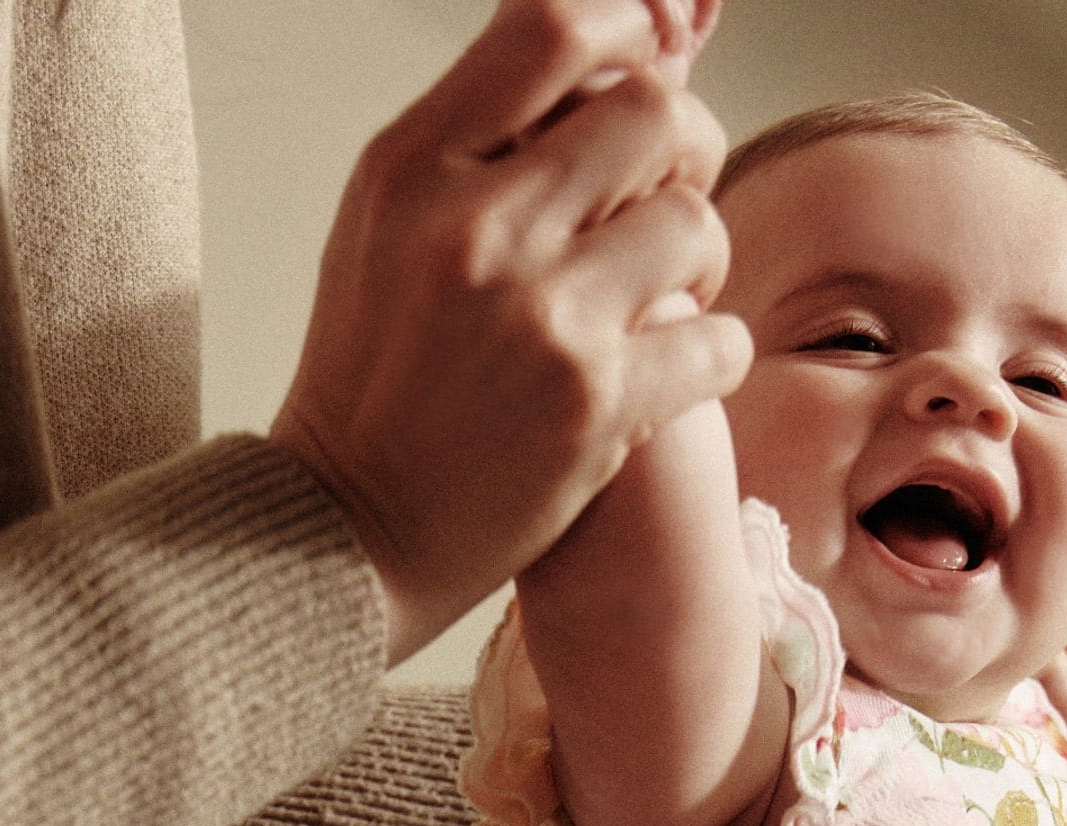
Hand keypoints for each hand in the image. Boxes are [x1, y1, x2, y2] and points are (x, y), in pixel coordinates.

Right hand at [271, 0, 748, 666]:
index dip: (629, 29)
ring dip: (701, 261)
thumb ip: (474, 142)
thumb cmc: (376, 382)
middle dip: (686, 150)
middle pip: (654, 112)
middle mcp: (477, 228)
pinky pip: (717, 338)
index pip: (552, 27)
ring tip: (663, 299)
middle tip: (665, 202)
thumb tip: (592, 61)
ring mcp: (542, 318)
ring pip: (695, 223)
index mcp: (415, 165)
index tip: (651, 61)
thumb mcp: (385, 224)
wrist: (349, 534)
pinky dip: (713, 352)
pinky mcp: (596, 408)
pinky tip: (674, 370)